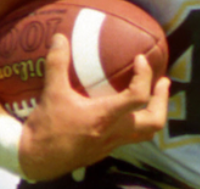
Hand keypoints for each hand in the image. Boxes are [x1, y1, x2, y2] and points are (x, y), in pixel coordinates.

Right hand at [18, 34, 170, 180]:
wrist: (36, 160)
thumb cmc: (45, 128)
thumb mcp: (51, 93)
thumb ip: (57, 64)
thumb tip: (60, 38)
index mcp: (105, 117)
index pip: (138, 97)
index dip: (145, 76)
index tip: (141, 60)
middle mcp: (114, 132)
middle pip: (153, 121)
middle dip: (162, 100)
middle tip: (163, 82)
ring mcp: (111, 144)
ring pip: (145, 133)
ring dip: (153, 113)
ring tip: (154, 96)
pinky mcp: (104, 150)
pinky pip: (129, 137)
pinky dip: (135, 122)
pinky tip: (125, 111)